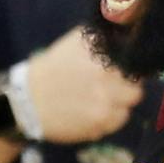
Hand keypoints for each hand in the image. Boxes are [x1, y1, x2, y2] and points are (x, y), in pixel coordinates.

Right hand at [24, 29, 144, 142]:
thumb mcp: (76, 42)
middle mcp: (108, 86)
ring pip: (127, 111)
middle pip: (136, 92)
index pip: (135, 68)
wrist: (27, 100)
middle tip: (113, 88)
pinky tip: (91, 113)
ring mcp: (104, 110)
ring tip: (100, 101)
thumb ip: (104, 39)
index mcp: (104, 63)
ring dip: (117, 107)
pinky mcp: (97, 128)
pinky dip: (107, 120)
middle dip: (126, 89)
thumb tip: (126, 33)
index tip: (122, 71)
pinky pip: (114, 125)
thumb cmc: (53, 68)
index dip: (130, 70)